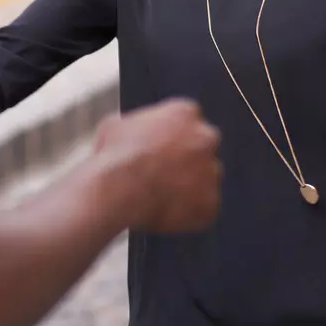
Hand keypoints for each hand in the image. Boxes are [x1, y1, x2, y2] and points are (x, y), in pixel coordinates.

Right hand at [92, 98, 221, 232]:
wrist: (118, 190)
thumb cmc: (114, 156)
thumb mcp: (117, 125)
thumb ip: (138, 127)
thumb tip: (133, 135)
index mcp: (185, 113)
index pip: (187, 121)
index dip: (172, 137)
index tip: (160, 148)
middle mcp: (206, 138)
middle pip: (202, 148)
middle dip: (187, 159)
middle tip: (163, 173)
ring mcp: (212, 172)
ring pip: (205, 180)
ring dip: (189, 186)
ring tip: (158, 196)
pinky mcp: (210, 203)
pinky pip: (202, 208)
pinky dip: (187, 212)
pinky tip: (163, 212)